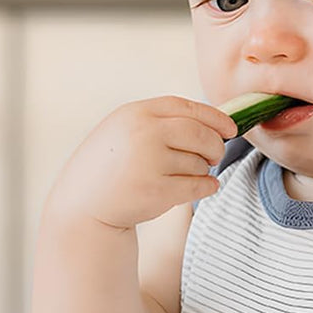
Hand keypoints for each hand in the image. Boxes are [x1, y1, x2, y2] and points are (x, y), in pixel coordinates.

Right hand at [52, 96, 236, 229]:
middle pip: (201, 134)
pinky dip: (207, 187)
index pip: (186, 107)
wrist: (82, 205)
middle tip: (214, 155)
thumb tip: (215, 121)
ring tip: (182, 175)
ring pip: (199, 162)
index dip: (214, 117)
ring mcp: (149, 163)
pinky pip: (199, 186)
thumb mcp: (125, 130)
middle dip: (215, 145)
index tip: (230, 128)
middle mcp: (143, 134)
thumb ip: (160, 121)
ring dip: (201, 170)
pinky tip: (204, 187)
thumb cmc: (110, 166)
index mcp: (136, 113)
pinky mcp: (156, 192)